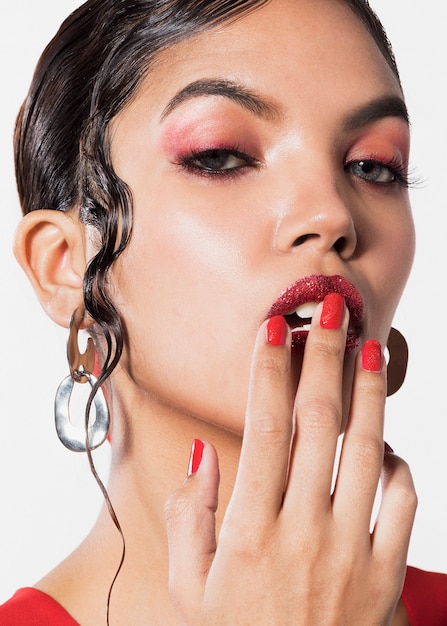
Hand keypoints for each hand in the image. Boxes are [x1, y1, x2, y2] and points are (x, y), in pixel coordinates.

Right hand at [165, 296, 416, 624]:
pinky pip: (402, 503)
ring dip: (367, 392)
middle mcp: (303, 530)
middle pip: (318, 423)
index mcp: (249, 529)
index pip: (263, 428)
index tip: (274, 329)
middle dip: (323, 358)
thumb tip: (203, 453)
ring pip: (365, 450)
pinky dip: (398, 465)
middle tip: (332, 312)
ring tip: (369, 347)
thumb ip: (190, 515)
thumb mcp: (189, 586)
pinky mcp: (387, 573)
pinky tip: (386, 442)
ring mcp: (352, 550)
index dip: (269, 371)